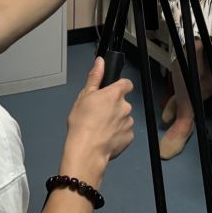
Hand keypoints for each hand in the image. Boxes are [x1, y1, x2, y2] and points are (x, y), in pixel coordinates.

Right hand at [61, 57, 134, 185]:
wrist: (86, 151)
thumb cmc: (82, 124)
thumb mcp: (84, 96)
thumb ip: (95, 77)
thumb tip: (100, 62)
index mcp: (114, 94)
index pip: (126, 83)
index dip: (120, 86)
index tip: (111, 92)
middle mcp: (125, 107)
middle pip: (123, 102)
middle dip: (114, 107)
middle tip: (99, 114)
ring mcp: (128, 123)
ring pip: (124, 118)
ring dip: (116, 121)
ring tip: (100, 128)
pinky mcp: (129, 138)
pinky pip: (125, 132)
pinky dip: (117, 134)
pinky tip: (105, 137)